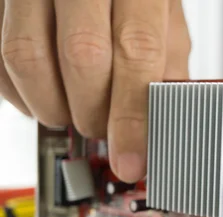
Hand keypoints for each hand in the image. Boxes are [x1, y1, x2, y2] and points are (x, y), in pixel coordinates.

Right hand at [0, 0, 190, 182]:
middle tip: (103, 129)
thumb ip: (166, 61)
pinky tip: (43, 92)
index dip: (132, 115)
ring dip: (52, 106)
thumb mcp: (163, 13)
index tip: (131, 159)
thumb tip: (163, 123)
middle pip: (81, 57)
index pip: (136, 51)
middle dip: (93, 114)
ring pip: (26, 57)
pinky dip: (19, 92)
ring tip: (72, 112)